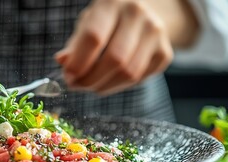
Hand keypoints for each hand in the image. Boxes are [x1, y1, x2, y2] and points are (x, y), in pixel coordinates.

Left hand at [55, 0, 195, 95]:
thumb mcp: (88, 24)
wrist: (144, 15)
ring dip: (103, 86)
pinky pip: (139, 79)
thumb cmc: (107, 21)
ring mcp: (155, 33)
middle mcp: (137, 14)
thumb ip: (75, 44)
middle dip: (90, 79)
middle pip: (114, 59)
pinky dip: (118, 86)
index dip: (79, 62)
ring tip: (89, 85)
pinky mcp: (165, 52)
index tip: (67, 76)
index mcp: (112, 2)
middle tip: (76, 85)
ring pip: (128, 73)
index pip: (94, 37)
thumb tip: (62, 62)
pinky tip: (108, 81)